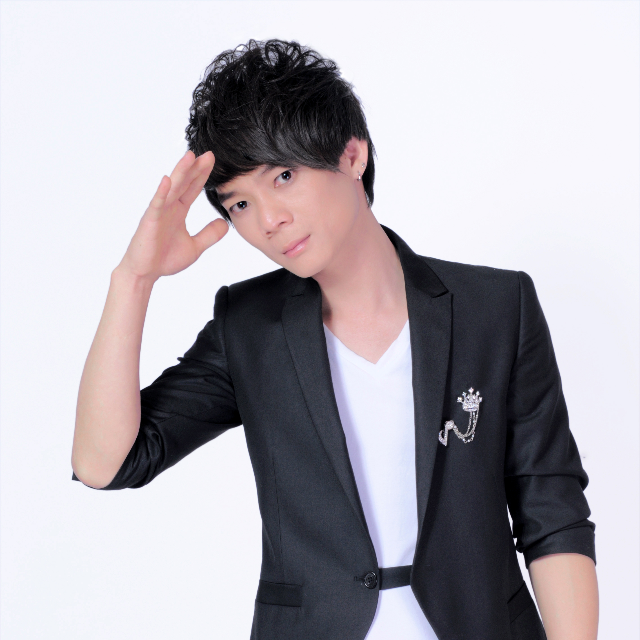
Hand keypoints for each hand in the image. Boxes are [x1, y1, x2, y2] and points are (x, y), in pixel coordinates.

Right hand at [117, 150, 228, 282]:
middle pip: (184, 183)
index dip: (202, 175)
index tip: (212, 161)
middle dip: (195, 168)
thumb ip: (209, 234)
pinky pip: (157, 204)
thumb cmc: (164, 259)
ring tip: (190, 156)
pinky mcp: (150, 222)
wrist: (145, 274)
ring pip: (172, 189)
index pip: (192, 188)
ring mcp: (159, 213)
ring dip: (180, 172)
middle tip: (208, 153)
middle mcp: (169, 208)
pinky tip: (168, 180)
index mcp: (178, 212)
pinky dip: (162, 192)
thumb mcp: (195, 247)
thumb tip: (224, 223)